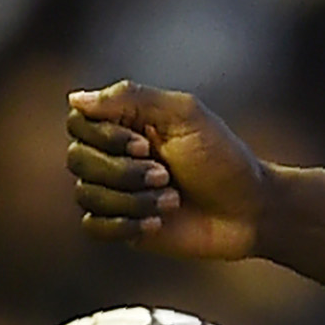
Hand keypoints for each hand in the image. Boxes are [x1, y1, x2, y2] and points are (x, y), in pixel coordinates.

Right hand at [67, 82, 267, 259]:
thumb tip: (75, 99)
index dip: (105, 136)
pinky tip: (159, 222)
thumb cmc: (223, 158)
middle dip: (124, 172)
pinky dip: (125, 224)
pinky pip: (94, 226)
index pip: (78, 122)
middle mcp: (113, 155)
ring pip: (87, 194)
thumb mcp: (186, 115)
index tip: (144, 145)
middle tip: (167, 175)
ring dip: (133, 199)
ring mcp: (116, 191)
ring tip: (173, 200)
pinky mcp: (122, 224)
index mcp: (126, 123)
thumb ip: (133, 98)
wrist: (249, 210)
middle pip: (77, 159)